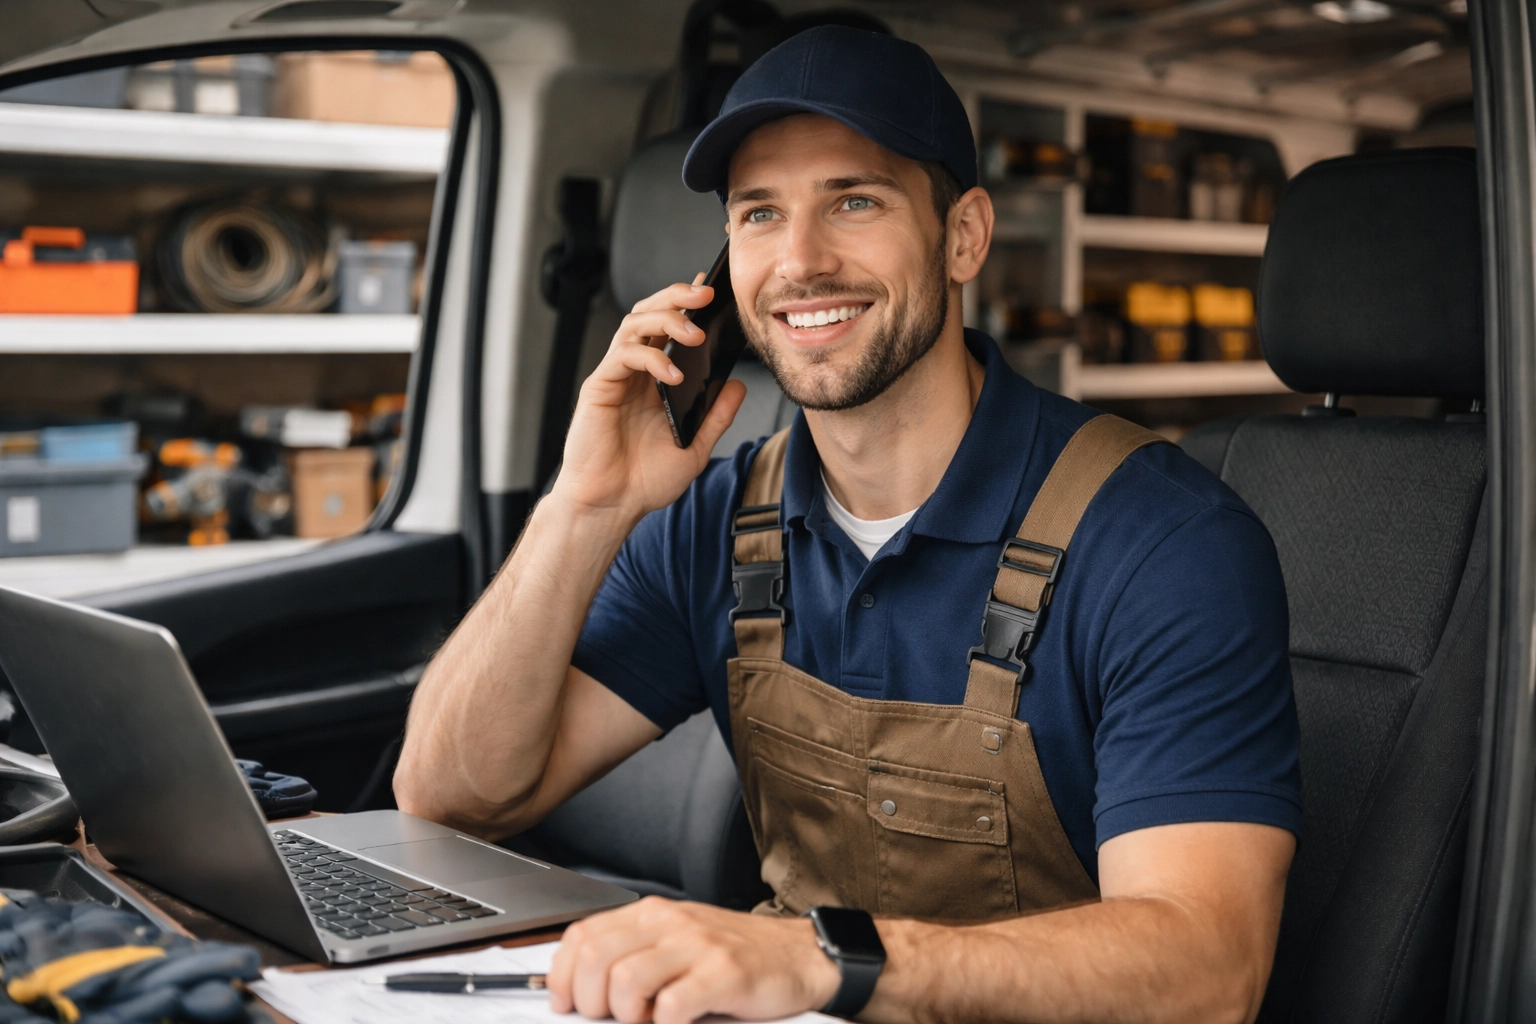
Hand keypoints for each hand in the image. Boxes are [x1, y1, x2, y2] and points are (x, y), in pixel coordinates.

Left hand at [548, 897, 840, 1023]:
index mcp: (653, 913)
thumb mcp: (679, 942)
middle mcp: (671, 922)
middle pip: (596, 958)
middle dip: (589, 1000)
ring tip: (645, 1021)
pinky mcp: (723, 974)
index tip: (563, 1002)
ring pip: (626, 980)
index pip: (583, 933)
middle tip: (608, 1018)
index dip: (561, 974)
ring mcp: (697, 946)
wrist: (800, 955)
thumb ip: (636, 953)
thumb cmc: (737, 955)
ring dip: (626, 1015)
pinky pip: (672, 1006)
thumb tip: (580, 987)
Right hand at [549, 276, 747, 523]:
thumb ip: (716, 415)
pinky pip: (624, 355)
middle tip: (706, 293)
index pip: (671, 330)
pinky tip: (673, 374)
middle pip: (650, 313)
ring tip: (695, 333)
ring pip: (635, 325)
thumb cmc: (643, 481)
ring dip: (667, 319)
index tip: (713, 290)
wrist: (611, 506)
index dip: (688, 304)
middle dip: (677, 296)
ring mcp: (616, 376)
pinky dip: (652, 358)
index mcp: (656, 380)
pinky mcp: (599, 387)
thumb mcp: (695, 447)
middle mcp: (635, 372)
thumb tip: (738, 385)